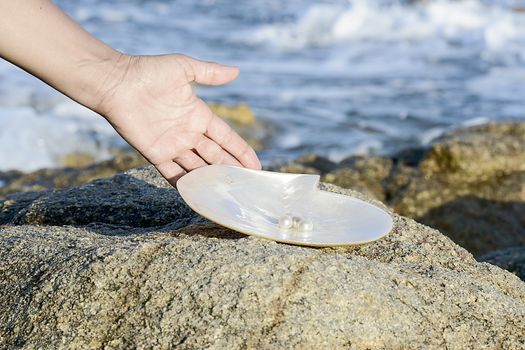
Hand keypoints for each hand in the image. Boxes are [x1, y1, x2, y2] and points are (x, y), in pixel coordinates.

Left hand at [96, 54, 261, 184]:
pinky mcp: (155, 154)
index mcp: (198, 114)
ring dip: (212, 180)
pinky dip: (185, 185)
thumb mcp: (183, 67)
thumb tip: (237, 71)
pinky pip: (173, 174)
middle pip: (215, 156)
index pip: (226, 137)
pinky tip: (199, 196)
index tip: (256, 166)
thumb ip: (209, 73)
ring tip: (229, 195)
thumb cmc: (149, 72)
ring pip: (198, 167)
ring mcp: (172, 145)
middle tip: (247, 186)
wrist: (115, 83)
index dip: (241, 151)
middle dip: (231, 170)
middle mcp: (188, 132)